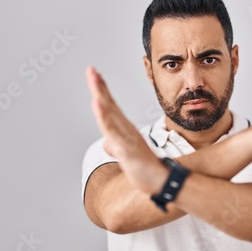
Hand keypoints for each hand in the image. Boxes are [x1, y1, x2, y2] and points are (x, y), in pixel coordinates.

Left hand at [85, 66, 166, 193]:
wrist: (160, 181)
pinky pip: (113, 130)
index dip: (102, 91)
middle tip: (91, 69)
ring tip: (94, 79)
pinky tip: (97, 104)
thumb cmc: (144, 167)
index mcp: (124, 130)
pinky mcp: (127, 148)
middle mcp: (126, 129)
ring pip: (110, 114)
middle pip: (109, 105)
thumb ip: (116, 147)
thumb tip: (107, 144)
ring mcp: (126, 137)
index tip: (95, 75)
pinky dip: (104, 116)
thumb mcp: (125, 156)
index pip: (111, 107)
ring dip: (101, 96)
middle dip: (99, 87)